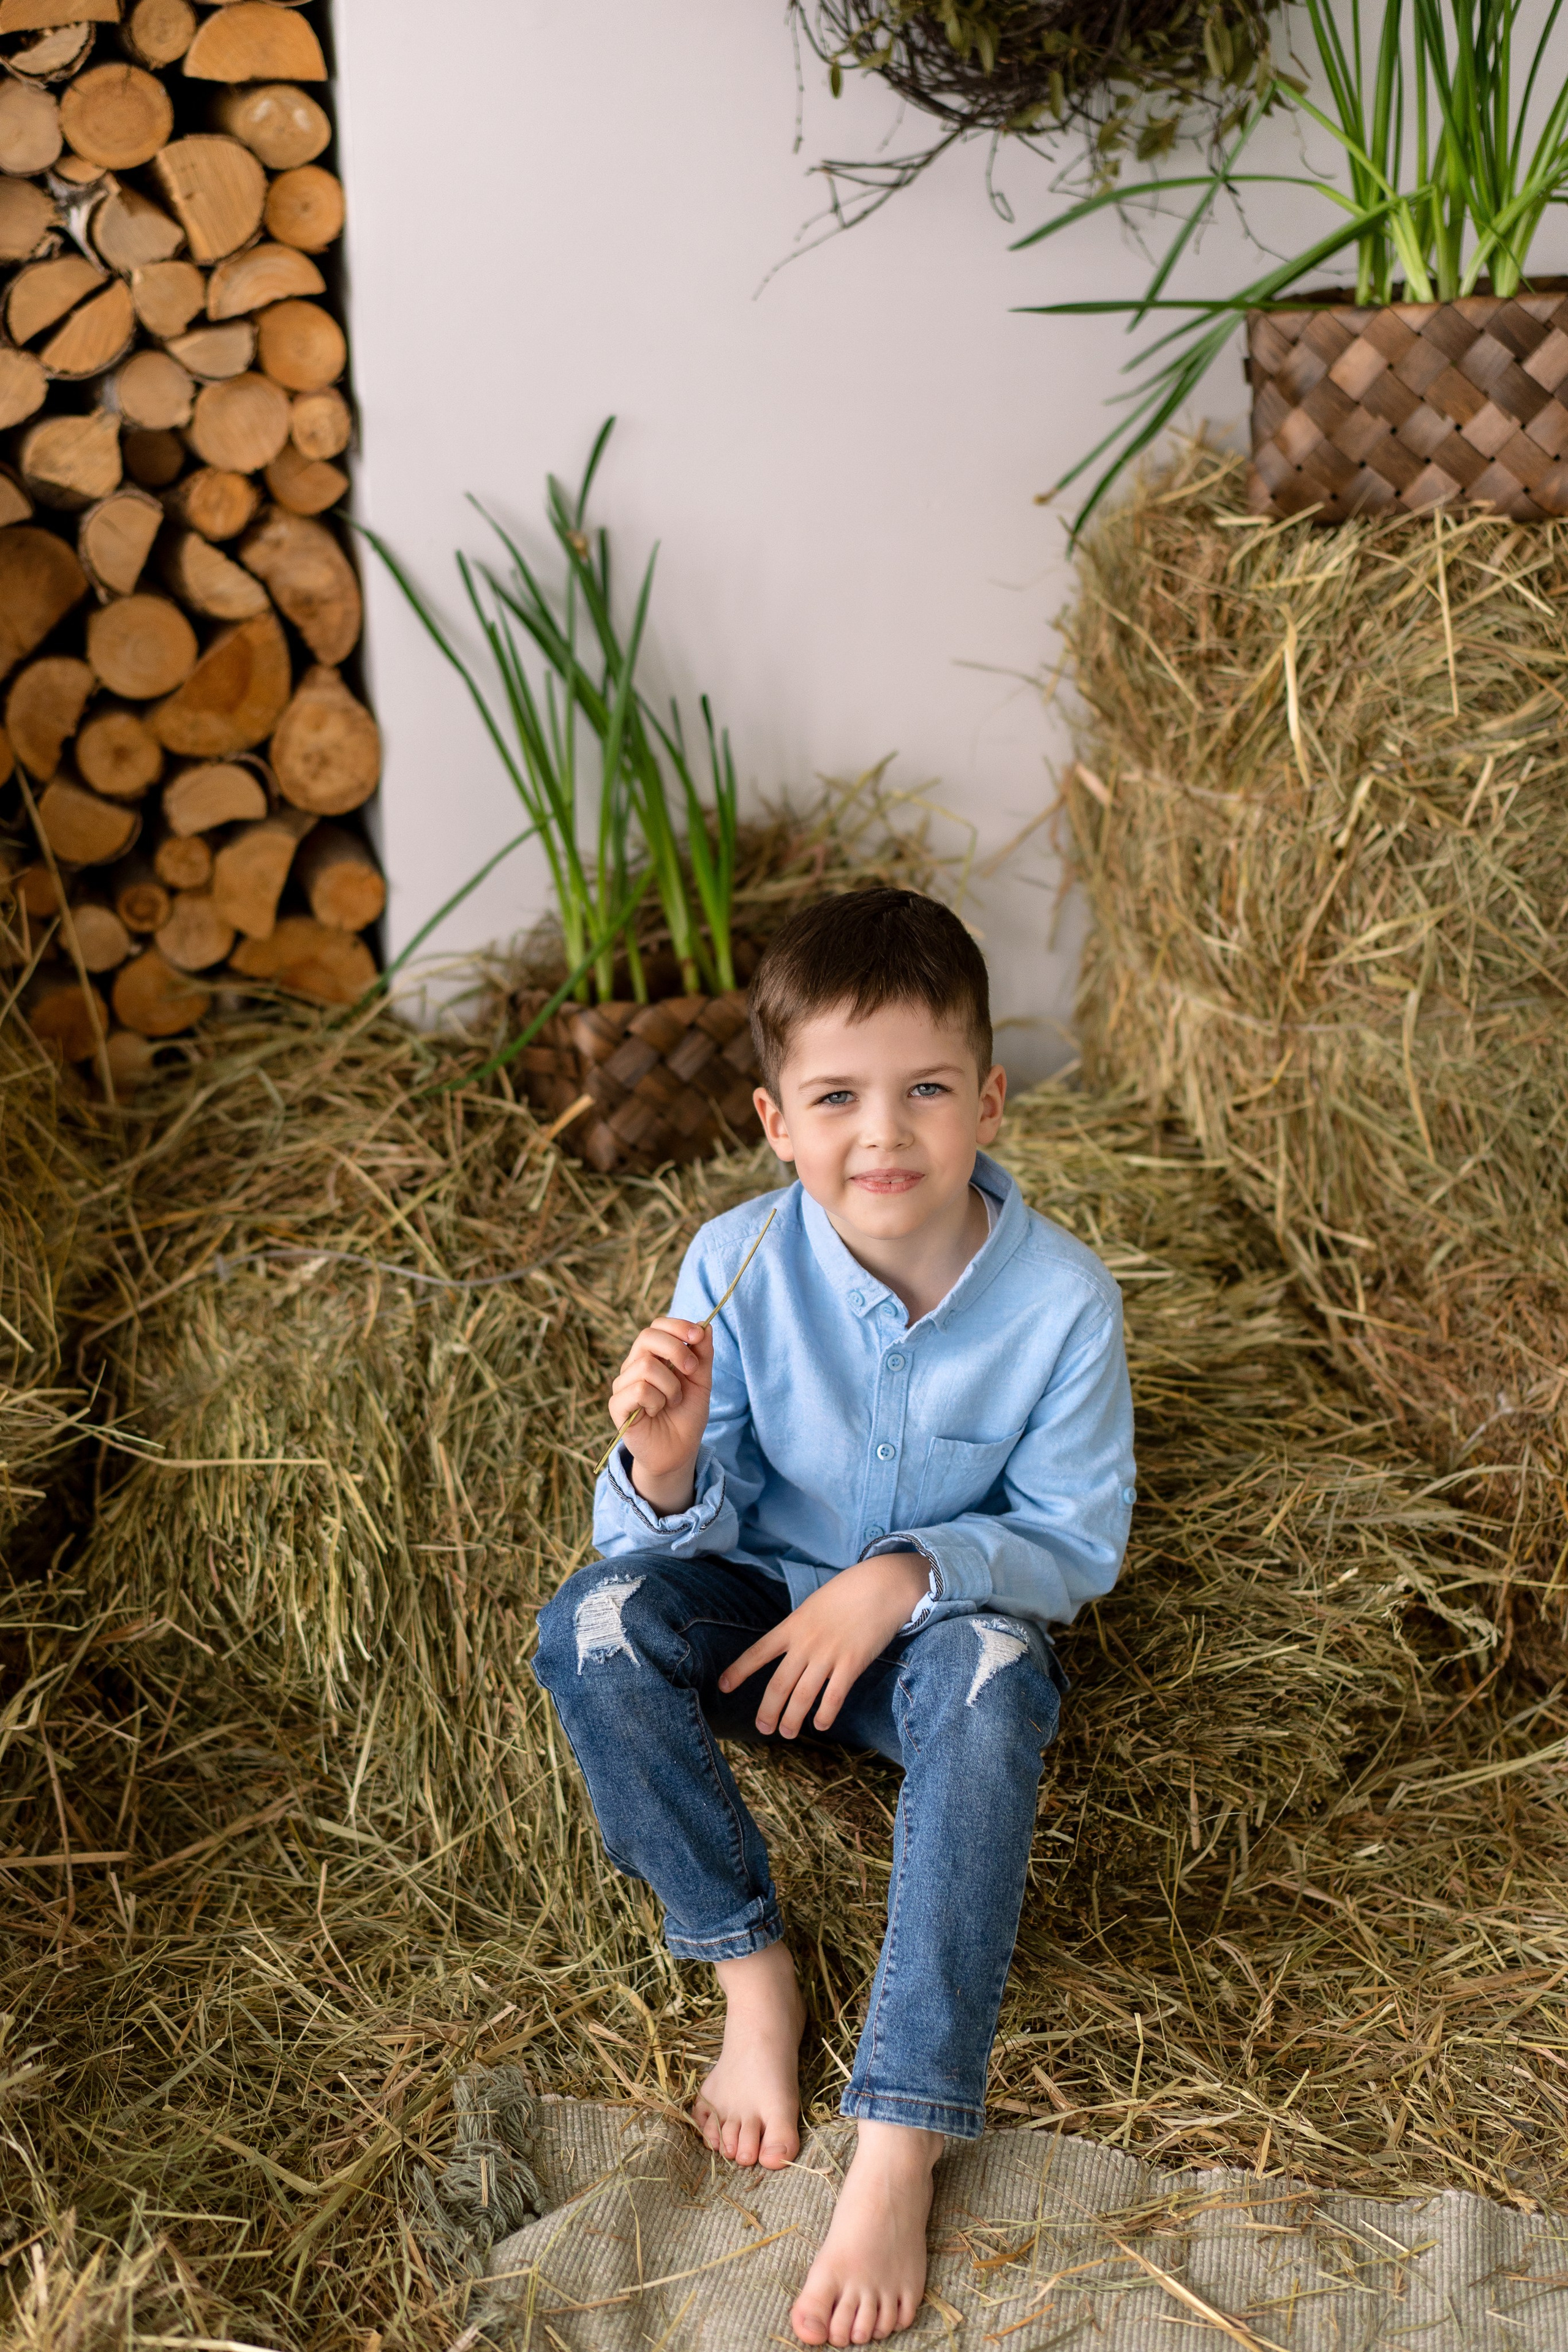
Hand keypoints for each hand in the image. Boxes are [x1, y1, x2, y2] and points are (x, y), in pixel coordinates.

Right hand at [607, 1317, 711, 1508]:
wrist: (679, 1451)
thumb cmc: (687, 1415)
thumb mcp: (701, 1382)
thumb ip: (703, 1355)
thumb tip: (706, 1326)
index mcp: (653, 1356)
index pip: (657, 1326)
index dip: (677, 1326)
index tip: (698, 1335)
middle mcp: (634, 1365)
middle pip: (647, 1337)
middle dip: (676, 1350)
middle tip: (692, 1371)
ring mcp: (623, 1385)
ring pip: (646, 1365)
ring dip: (670, 1385)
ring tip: (673, 1401)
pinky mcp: (617, 1405)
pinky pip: (638, 1389)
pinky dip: (657, 1401)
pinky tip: (657, 1412)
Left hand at [718, 1553, 930, 1737]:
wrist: (880, 1585)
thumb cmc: (847, 1594)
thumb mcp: (813, 1606)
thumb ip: (800, 1629)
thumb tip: (791, 1652)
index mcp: (792, 1626)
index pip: (758, 1652)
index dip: (739, 1671)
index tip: (723, 1686)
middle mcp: (806, 1643)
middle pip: (779, 1684)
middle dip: (768, 1710)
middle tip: (762, 1728)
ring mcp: (829, 1654)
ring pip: (803, 1696)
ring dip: (792, 1719)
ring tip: (787, 1733)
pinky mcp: (853, 1663)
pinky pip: (834, 1696)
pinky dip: (825, 1714)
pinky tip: (821, 1725)